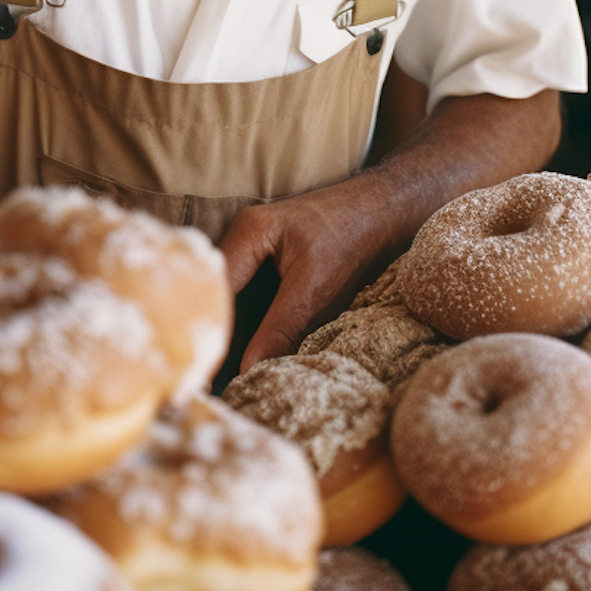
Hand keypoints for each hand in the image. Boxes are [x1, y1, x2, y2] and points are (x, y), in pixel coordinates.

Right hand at [218, 170, 402, 372]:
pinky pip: (246, 292)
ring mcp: (252, 245)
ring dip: (229, 327)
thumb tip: (248, 371)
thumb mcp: (316, 290)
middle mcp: (242, 234)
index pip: (214, 287)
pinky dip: (245, 320)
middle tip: (210, 379)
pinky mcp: (266, 259)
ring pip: (230, 294)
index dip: (211, 329)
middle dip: (216, 330)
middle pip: (215, 290)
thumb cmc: (353, 238)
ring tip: (222, 371)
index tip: (206, 372)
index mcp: (248, 232)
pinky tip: (246, 348)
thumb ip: (280, 329)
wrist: (384, 211)